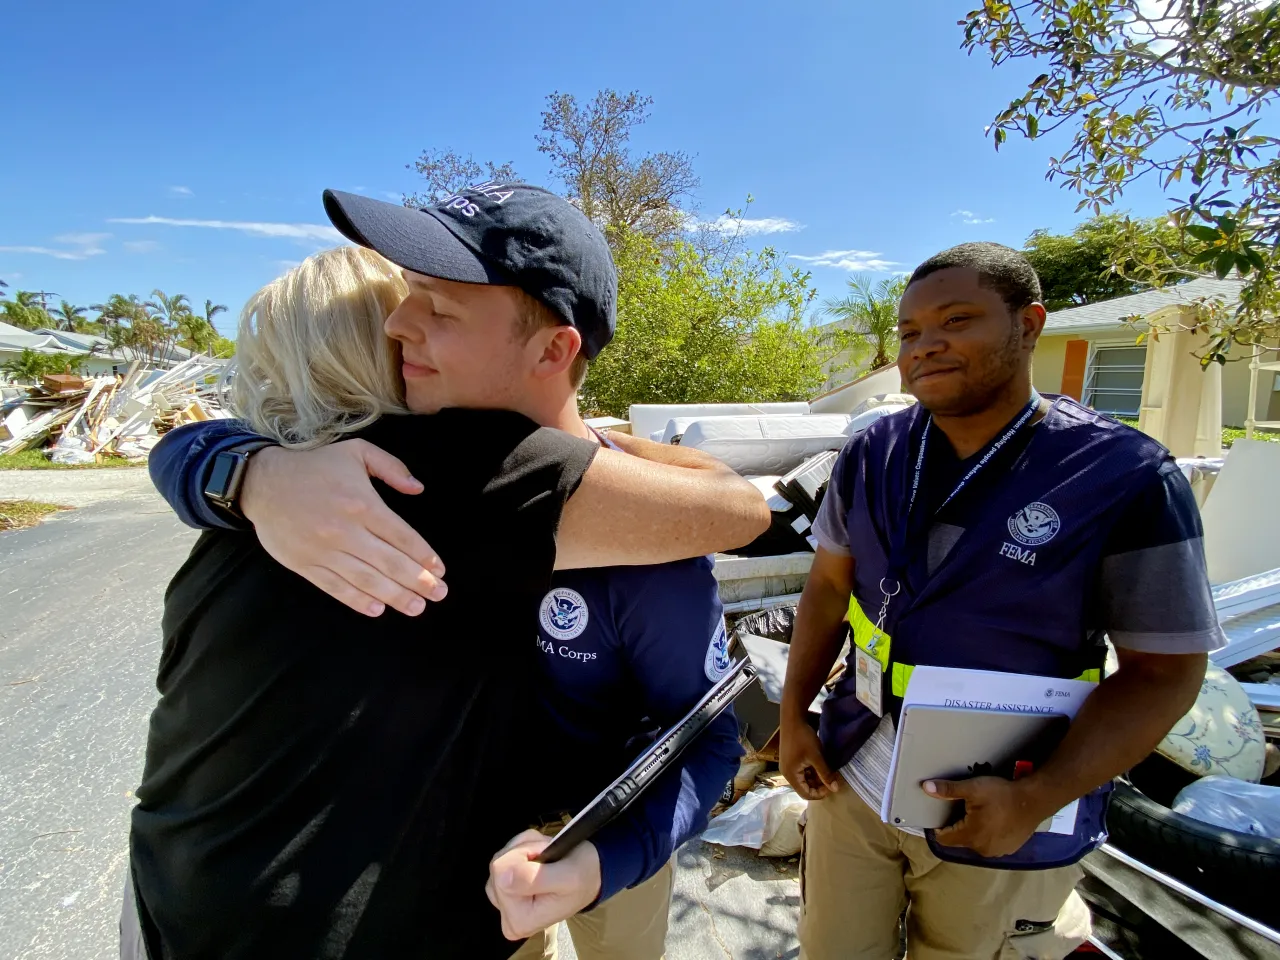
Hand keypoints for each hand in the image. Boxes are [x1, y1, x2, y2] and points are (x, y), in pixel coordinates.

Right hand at [240, 440, 445, 616]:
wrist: (262, 482)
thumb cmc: (314, 466)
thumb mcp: (357, 452)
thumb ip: (391, 467)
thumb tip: (418, 488)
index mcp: (361, 503)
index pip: (402, 536)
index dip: (424, 555)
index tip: (439, 570)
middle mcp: (345, 530)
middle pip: (389, 562)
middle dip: (418, 581)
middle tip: (439, 594)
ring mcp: (324, 550)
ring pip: (366, 579)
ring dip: (394, 596)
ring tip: (416, 608)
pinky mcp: (305, 564)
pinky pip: (336, 587)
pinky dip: (357, 601)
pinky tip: (377, 609)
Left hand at [484, 830, 601, 940]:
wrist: (590, 873)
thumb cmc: (583, 876)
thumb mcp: (568, 878)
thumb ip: (535, 879)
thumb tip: (502, 878)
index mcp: (519, 920)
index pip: (501, 871)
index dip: (525, 854)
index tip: (546, 859)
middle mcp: (507, 917)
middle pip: (498, 864)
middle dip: (524, 851)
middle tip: (548, 856)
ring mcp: (503, 904)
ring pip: (501, 859)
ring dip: (524, 849)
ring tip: (546, 856)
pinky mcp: (504, 891)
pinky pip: (504, 858)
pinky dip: (522, 849)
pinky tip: (539, 856)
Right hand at [780, 712, 839, 800]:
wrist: (792, 719)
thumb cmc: (803, 738)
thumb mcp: (817, 757)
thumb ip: (826, 774)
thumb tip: (835, 789)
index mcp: (791, 775)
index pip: (805, 794)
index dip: (820, 794)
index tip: (832, 786)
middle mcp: (787, 773)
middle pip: (804, 787)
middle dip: (819, 785)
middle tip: (832, 778)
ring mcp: (788, 766)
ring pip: (804, 779)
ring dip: (816, 777)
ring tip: (828, 771)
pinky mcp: (790, 759)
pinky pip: (802, 771)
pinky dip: (811, 771)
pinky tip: (821, 765)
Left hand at [926, 777, 1050, 856]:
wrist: (1034, 801)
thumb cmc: (1002, 794)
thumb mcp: (973, 788)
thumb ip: (948, 790)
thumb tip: (925, 787)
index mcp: (970, 836)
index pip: (944, 839)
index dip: (938, 828)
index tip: (939, 816)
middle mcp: (981, 849)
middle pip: (959, 841)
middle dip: (957, 827)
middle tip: (962, 809)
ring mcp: (997, 851)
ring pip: (975, 843)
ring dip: (972, 832)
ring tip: (978, 814)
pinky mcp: (1009, 849)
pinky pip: (990, 844)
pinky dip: (987, 835)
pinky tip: (993, 821)